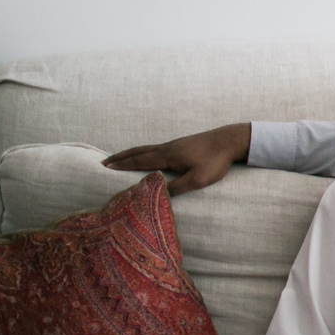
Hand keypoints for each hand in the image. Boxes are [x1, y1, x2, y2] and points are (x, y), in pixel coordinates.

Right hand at [103, 123, 250, 194]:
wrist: (230, 140)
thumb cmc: (215, 160)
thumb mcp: (197, 180)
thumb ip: (177, 187)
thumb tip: (158, 194)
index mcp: (167, 155)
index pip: (140, 161)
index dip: (123, 165)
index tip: (106, 167)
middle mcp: (167, 147)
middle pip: (139, 151)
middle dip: (121, 157)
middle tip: (105, 161)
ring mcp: (174, 144)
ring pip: (147, 148)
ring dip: (132, 153)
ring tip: (121, 158)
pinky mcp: (182, 144)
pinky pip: (156, 148)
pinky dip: (144, 152)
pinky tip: (148, 156)